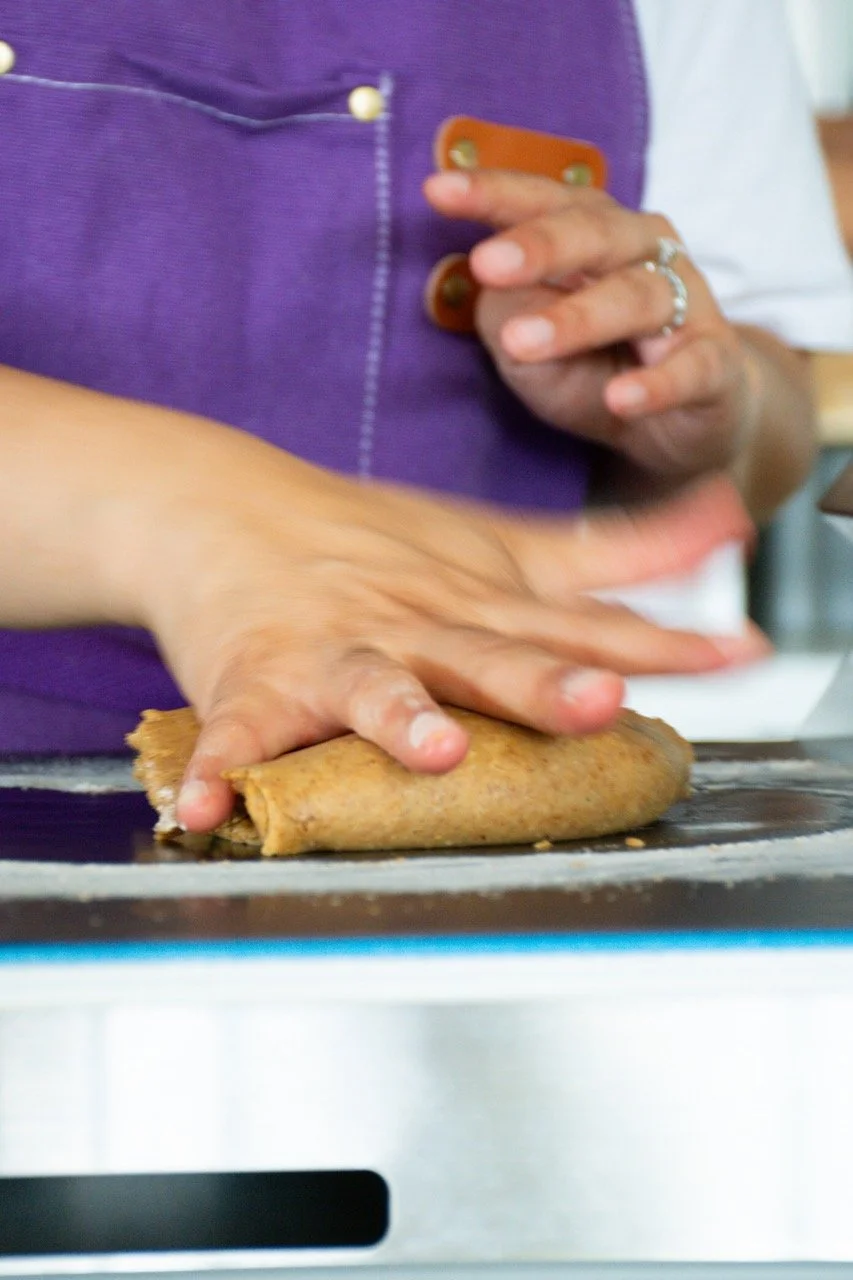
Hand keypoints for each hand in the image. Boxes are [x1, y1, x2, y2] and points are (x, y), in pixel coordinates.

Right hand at [127, 426, 768, 831]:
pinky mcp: (253, 681)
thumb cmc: (375, 541)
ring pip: (370, 685)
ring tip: (435, 748)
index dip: (661, 643)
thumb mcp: (502, 541)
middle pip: (486, 656)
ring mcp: (333, 651)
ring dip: (401, 717)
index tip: (738, 655)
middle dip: (544, 683)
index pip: (580, 625)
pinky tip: (209, 806)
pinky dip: (220, 769)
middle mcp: (414, 625)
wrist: (225, 506)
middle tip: (600, 698)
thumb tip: (725, 522)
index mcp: (477, 601)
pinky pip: (237, 733)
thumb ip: (615, 548)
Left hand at [424, 169, 758, 484]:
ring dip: (578, 319)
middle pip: (594, 233)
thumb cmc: (593, 370)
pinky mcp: (714, 364)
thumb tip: (488, 288)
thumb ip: (504, 315)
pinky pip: (690, 368)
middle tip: (487, 264)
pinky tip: (621, 398)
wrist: (676, 425)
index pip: (543, 202)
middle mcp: (643, 255)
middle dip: (539, 244)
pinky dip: (656, 384)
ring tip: (524, 345)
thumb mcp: (528, 349)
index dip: (493, 193)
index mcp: (593, 235)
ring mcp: (686, 306)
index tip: (436, 189)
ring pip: (635, 298)